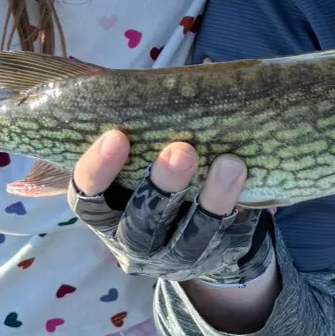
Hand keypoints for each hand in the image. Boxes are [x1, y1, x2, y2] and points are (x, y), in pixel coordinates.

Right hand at [69, 130, 272, 283]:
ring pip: (189, 235)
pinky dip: (236, 208)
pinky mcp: (210, 260)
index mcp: (104, 212)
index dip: (97, 169)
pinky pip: (225, 239)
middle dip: (162, 184)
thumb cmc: (157, 178)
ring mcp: (172, 257)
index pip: (87, 197)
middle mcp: (132, 241)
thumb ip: (152, 125)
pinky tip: (248, 179)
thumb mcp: (143, 156)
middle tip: (183, 150)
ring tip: (231, 163)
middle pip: (141, 222)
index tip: (117, 136)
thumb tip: (196, 75)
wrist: (196, 233)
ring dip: (212, 197)